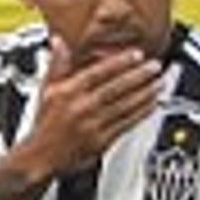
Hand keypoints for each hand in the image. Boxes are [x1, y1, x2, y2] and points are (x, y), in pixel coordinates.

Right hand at [14, 37, 164, 172]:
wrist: (40, 157)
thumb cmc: (44, 124)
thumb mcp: (46, 90)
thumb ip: (56, 65)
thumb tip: (59, 42)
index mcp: (68, 93)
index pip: (98, 72)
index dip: (120, 62)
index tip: (136, 55)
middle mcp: (81, 108)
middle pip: (115, 88)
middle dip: (138, 75)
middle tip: (155, 66)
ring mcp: (92, 125)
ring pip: (124, 106)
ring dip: (144, 93)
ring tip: (158, 83)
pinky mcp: (101, 142)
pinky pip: (126, 124)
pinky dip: (141, 113)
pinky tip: (151, 104)